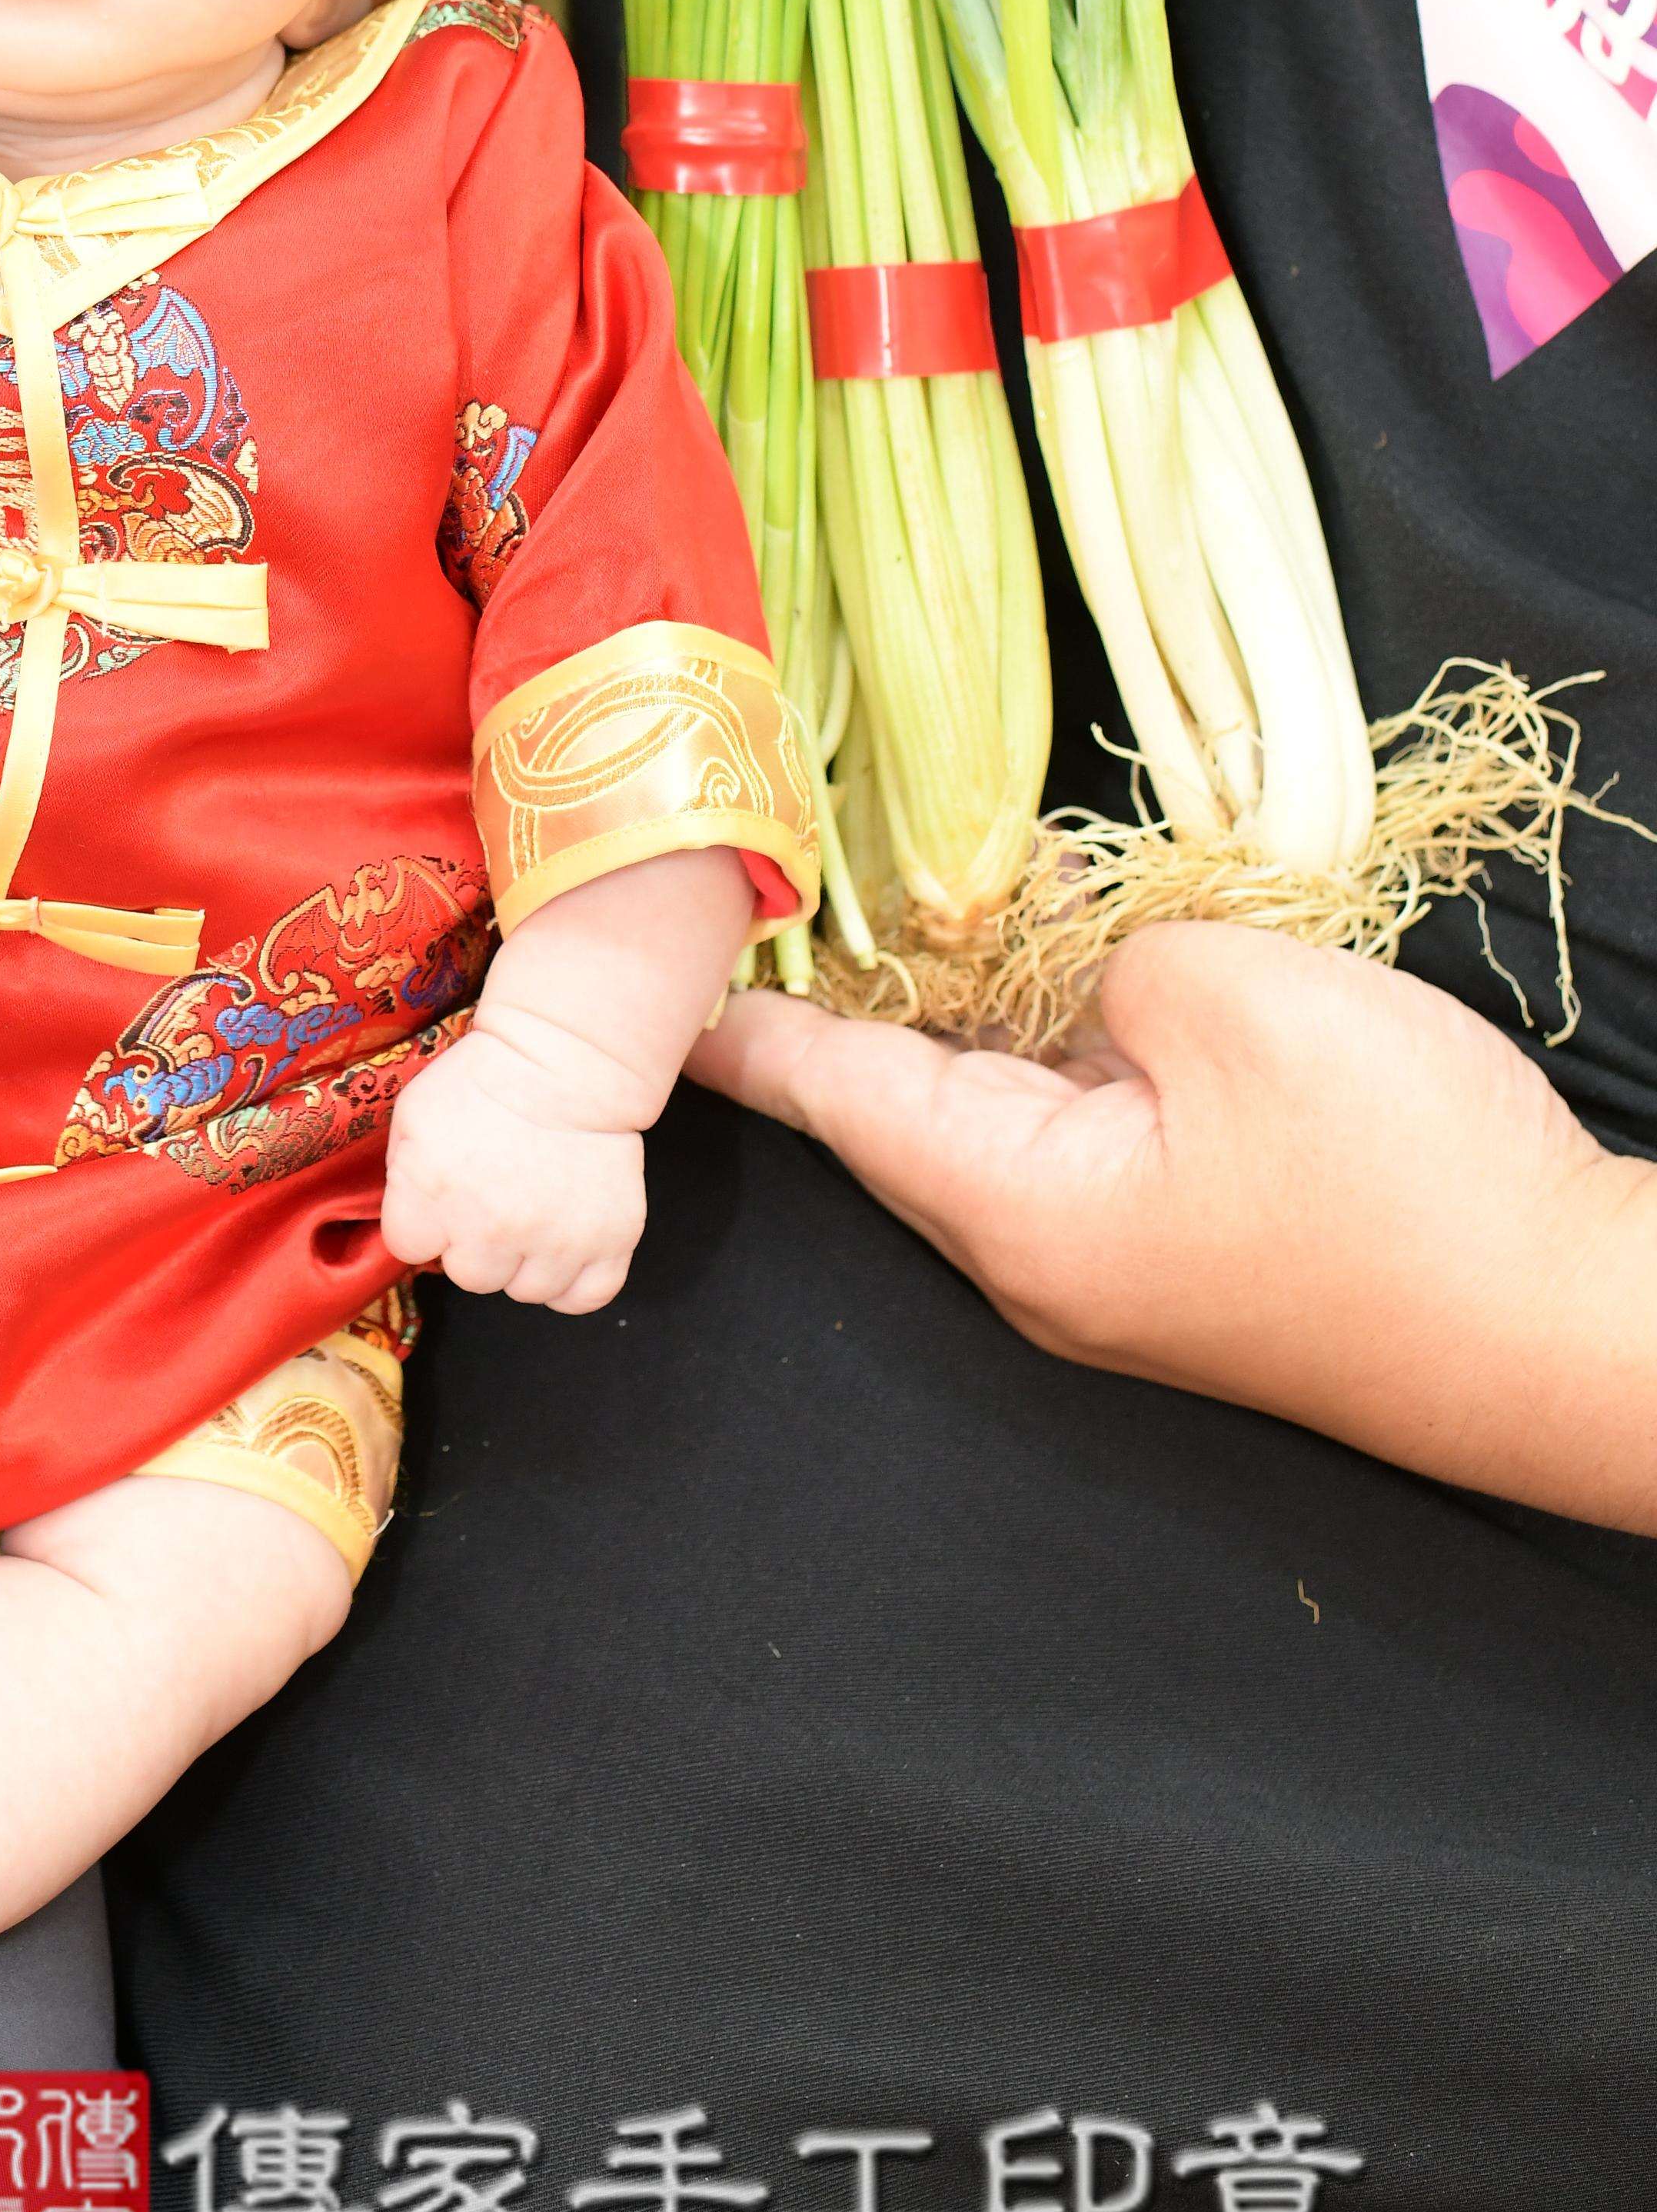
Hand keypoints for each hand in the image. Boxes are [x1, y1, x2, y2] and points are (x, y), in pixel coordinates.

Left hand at [383, 1023, 649, 1312]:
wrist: (565, 1061)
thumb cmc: (483, 1081)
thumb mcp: (413, 1115)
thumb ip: (400, 1178)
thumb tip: (410, 1226)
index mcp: (433, 1194)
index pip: (409, 1247)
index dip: (424, 1221)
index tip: (443, 1197)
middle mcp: (491, 1228)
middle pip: (470, 1276)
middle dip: (475, 1244)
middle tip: (493, 1199)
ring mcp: (554, 1240)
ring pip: (526, 1291)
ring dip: (525, 1260)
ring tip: (533, 1211)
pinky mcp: (609, 1242)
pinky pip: (583, 1298)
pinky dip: (573, 1280)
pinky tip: (564, 1244)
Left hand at [689, 920, 1656, 1527]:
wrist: (1574, 1328)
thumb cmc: (1396, 1174)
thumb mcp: (1222, 997)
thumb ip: (1099, 954)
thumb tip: (1063, 963)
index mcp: (1011, 1206)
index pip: (831, 1093)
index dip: (740, 1023)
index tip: (646, 979)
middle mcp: (1037, 1255)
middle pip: (902, 1099)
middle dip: (846, 990)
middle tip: (770, 883)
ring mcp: (1121, 1262)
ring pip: (1002, 1105)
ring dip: (971, 1004)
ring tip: (911, 888)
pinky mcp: (1202, 1246)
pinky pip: (1090, 1125)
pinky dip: (1062, 1039)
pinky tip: (1071, 954)